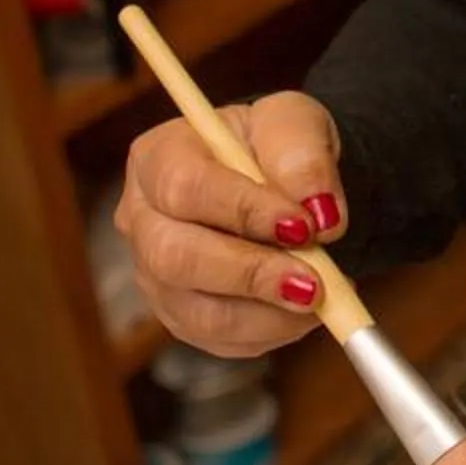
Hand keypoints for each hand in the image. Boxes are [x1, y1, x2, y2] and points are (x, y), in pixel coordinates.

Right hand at [117, 91, 346, 356]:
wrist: (288, 188)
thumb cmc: (280, 149)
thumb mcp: (297, 123)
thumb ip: (303, 154)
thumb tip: (319, 213)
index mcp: (158, 157)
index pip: (184, 188)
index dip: (243, 210)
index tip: (303, 225)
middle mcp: (143, 220)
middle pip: (174, 258)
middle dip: (250, 274)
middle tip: (313, 283)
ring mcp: (156, 275)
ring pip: (199, 313)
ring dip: (268, 313)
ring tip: (322, 296)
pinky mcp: (183, 317)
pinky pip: (223, 340)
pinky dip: (273, 331)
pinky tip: (307, 308)